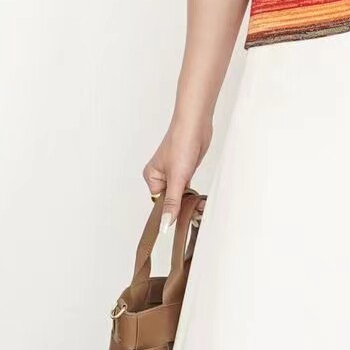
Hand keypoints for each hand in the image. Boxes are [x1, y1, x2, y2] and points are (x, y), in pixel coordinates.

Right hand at [143, 114, 212, 232]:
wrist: (196, 124)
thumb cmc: (181, 144)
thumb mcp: (177, 178)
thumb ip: (172, 202)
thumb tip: (164, 224)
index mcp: (151, 176)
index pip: (159, 202)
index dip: (171, 209)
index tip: (182, 218)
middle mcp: (160, 175)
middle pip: (170, 199)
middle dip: (182, 204)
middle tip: (194, 209)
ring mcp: (173, 172)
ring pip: (180, 194)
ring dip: (189, 199)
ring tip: (198, 202)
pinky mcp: (185, 169)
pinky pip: (188, 187)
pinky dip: (193, 192)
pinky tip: (199, 196)